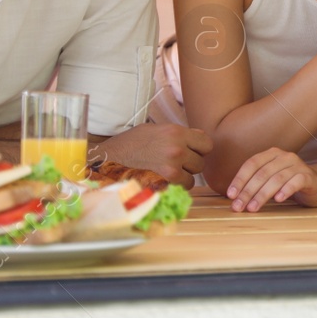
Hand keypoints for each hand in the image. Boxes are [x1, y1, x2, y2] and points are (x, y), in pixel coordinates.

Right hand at [92, 122, 212, 187]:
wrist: (109, 160)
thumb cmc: (131, 143)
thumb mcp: (155, 129)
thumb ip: (179, 134)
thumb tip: (198, 138)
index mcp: (176, 132)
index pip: (207, 143)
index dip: (200, 148)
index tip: (192, 150)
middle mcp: (177, 149)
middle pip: (201, 162)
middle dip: (191, 164)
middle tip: (174, 162)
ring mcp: (171, 168)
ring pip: (193, 177)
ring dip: (184, 176)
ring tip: (166, 171)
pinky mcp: (164, 184)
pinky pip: (182, 188)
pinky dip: (176, 186)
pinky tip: (162, 179)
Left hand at [226, 148, 316, 211]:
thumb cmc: (288, 184)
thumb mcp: (270, 180)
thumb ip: (255, 183)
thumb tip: (233, 197)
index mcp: (272, 154)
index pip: (252, 164)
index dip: (240, 179)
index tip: (230, 195)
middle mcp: (284, 156)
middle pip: (262, 173)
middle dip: (248, 191)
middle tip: (238, 207)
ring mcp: (298, 165)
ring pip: (277, 178)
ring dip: (262, 194)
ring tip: (253, 208)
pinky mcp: (309, 176)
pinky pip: (296, 181)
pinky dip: (286, 190)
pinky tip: (278, 200)